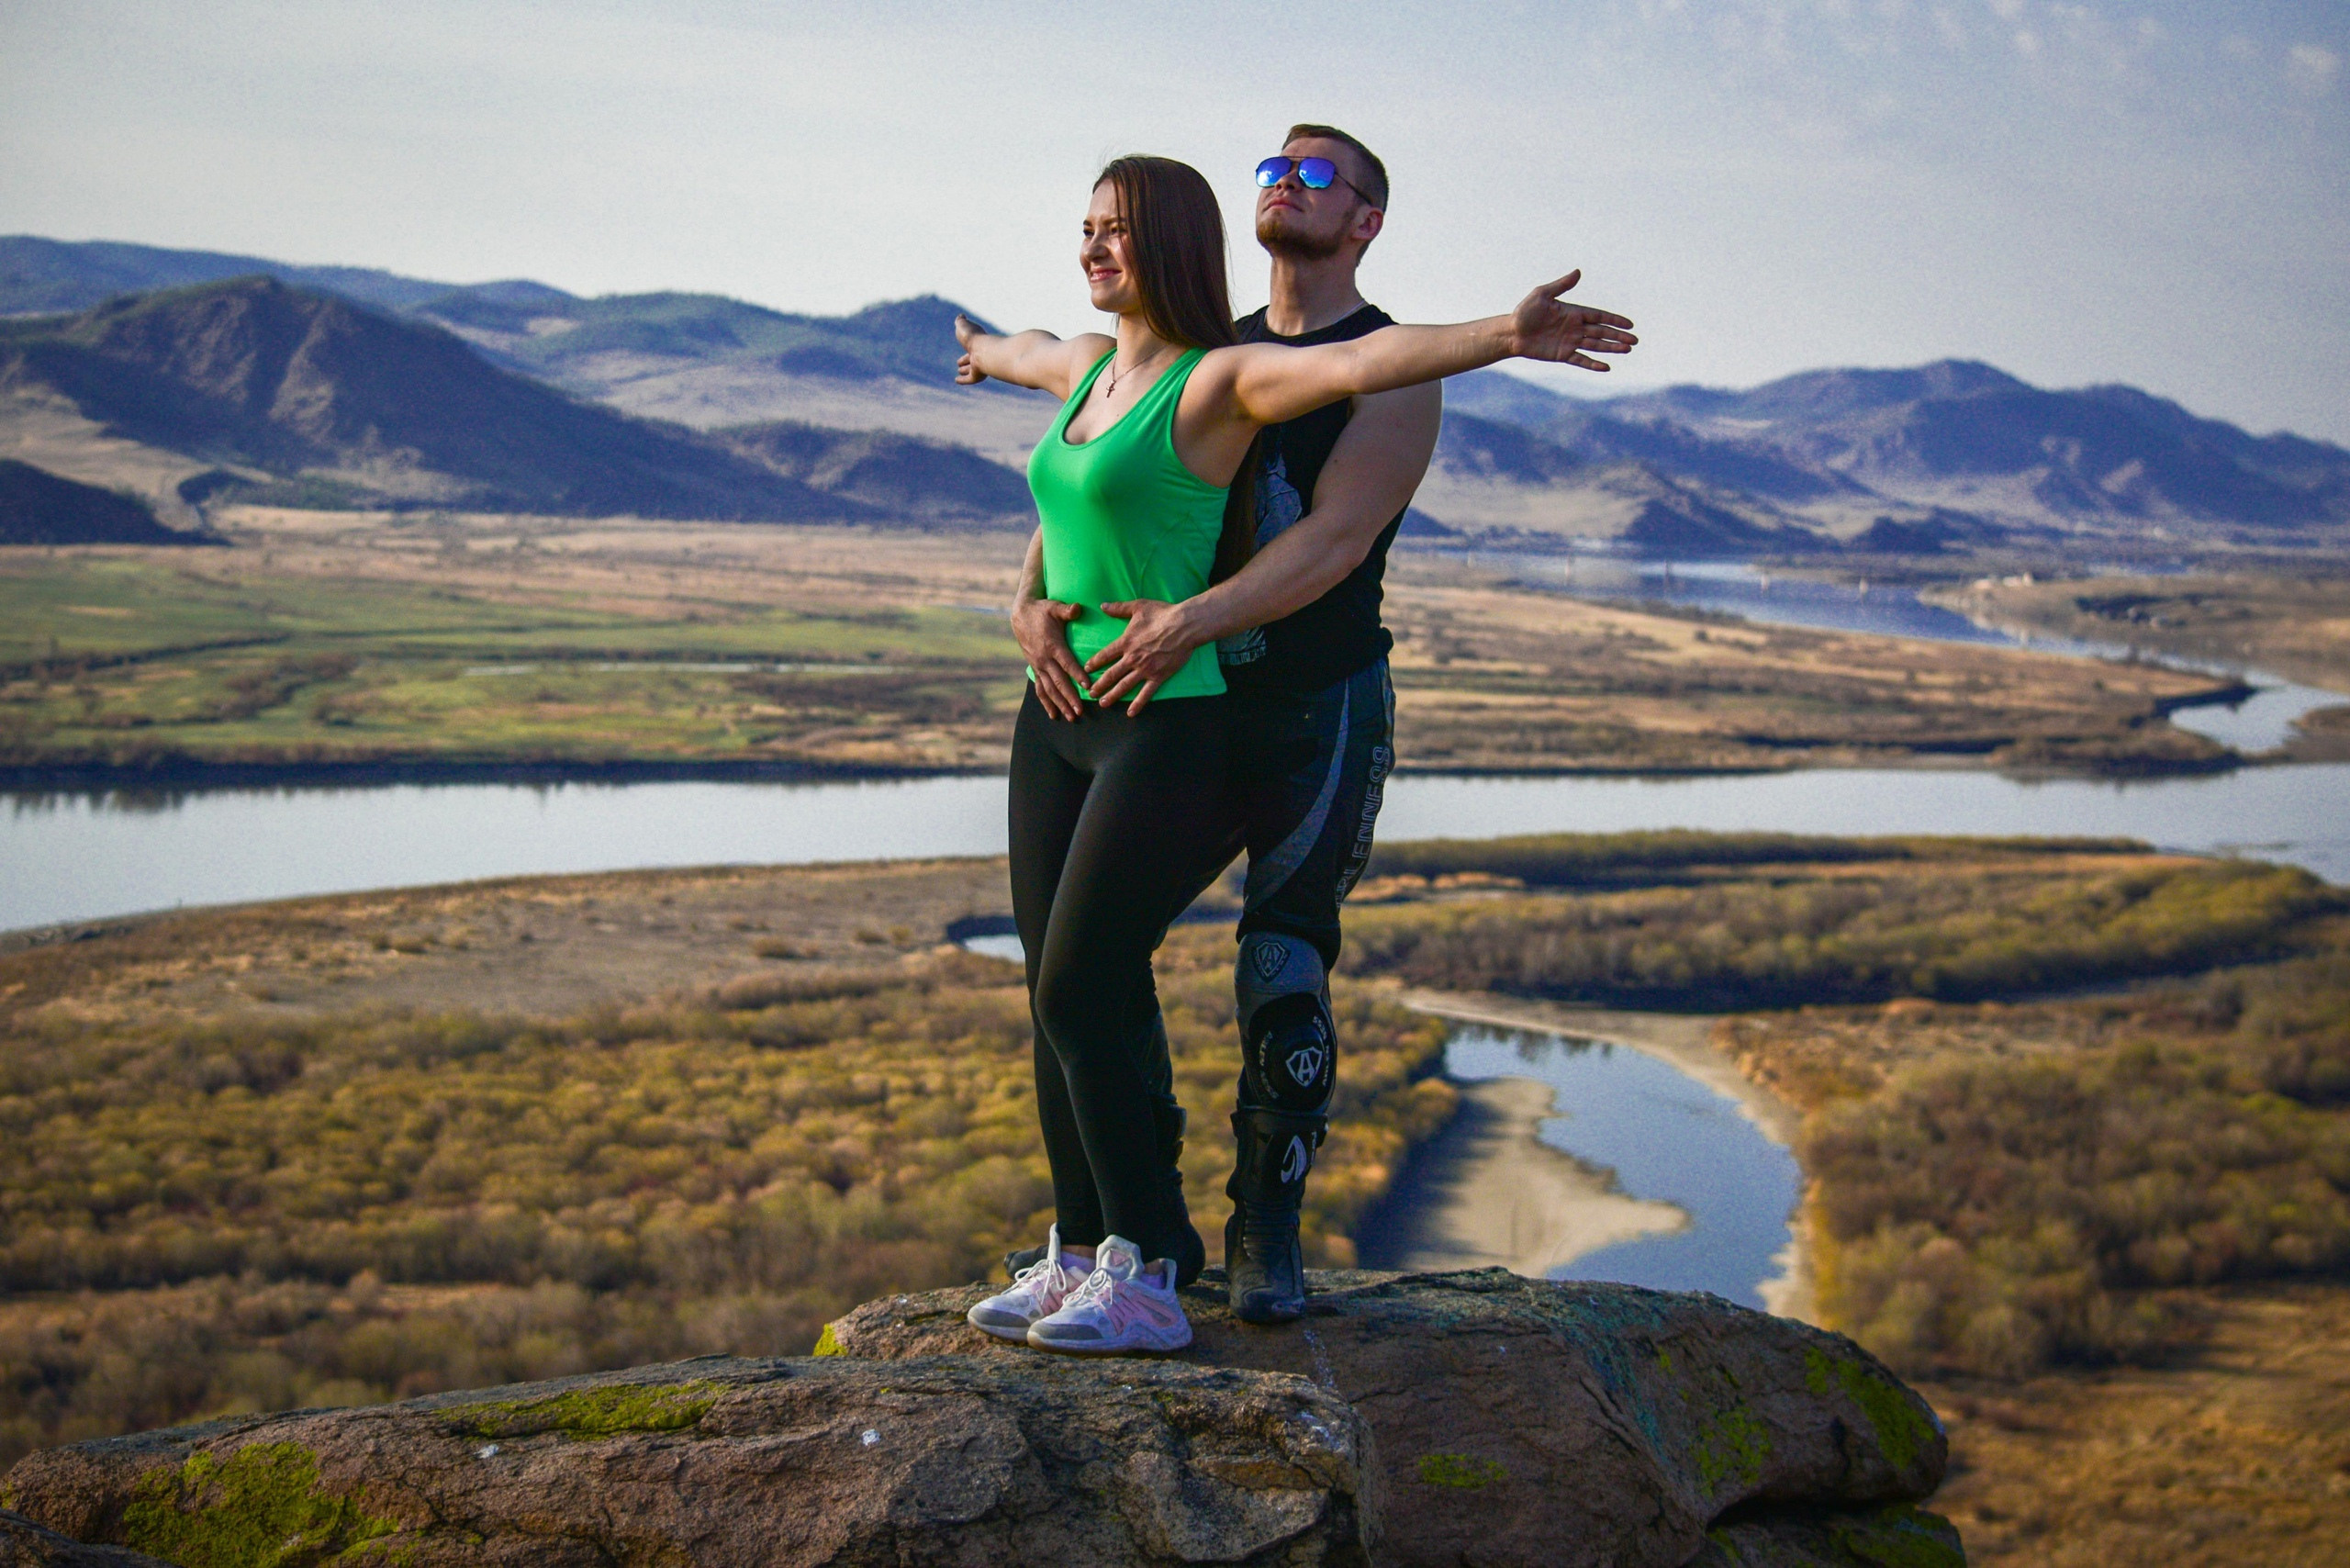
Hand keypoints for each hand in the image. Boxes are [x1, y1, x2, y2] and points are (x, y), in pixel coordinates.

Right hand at [955, 313, 987, 384]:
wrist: (982, 350)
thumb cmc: (973, 336)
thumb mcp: (963, 325)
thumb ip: (961, 321)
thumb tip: (961, 316)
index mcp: (978, 343)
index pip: (971, 345)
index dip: (967, 346)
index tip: (963, 347)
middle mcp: (981, 354)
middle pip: (972, 358)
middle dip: (966, 360)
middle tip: (959, 363)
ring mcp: (980, 366)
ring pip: (972, 369)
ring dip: (965, 370)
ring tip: (959, 371)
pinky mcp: (978, 376)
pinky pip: (970, 379)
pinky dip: (963, 380)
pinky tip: (956, 380)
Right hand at [1012, 594, 1085, 719]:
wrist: (1021, 614)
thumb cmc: (1042, 610)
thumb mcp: (1054, 607)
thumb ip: (1067, 610)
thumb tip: (1078, 608)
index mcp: (1053, 645)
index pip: (1067, 663)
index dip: (1077, 674)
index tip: (1087, 686)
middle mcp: (1044, 659)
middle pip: (1059, 681)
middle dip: (1070, 697)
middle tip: (1080, 710)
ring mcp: (1039, 666)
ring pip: (1050, 689)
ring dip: (1060, 704)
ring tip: (1071, 717)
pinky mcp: (1035, 668)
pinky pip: (1041, 689)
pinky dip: (1047, 702)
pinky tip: (1054, 715)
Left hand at [1085, 599, 1205, 712]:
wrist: (1185, 625)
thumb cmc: (1163, 614)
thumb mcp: (1138, 606)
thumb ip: (1119, 608)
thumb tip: (1102, 605)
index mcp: (1126, 642)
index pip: (1105, 655)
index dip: (1094, 663)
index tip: (1086, 670)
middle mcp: (1132, 659)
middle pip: (1111, 674)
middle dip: (1099, 685)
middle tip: (1090, 693)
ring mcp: (1145, 669)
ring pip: (1124, 686)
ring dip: (1112, 696)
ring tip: (1103, 703)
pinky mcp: (1158, 676)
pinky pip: (1146, 693)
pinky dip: (1137, 704)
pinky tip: (1130, 713)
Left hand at [1507, 272, 1636, 370]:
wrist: (1511, 332)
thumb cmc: (1525, 311)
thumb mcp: (1542, 294)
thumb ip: (1561, 286)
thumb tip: (1578, 272)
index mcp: (1574, 312)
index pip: (1599, 316)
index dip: (1615, 320)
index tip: (1630, 324)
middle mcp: (1575, 327)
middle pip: (1602, 332)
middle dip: (1618, 336)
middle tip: (1635, 341)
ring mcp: (1570, 342)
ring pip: (1595, 346)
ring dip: (1611, 348)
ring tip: (1627, 350)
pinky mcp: (1562, 354)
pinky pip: (1581, 360)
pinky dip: (1593, 364)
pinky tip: (1606, 367)